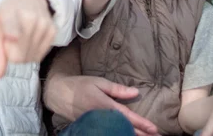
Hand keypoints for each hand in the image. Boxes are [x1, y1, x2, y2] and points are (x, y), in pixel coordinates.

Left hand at [0, 0, 55, 79]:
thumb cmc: (6, 16)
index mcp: (9, 13)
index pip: (13, 28)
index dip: (13, 32)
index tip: (13, 36)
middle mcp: (30, 18)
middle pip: (18, 57)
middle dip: (10, 54)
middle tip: (8, 41)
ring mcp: (44, 25)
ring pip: (29, 59)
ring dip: (21, 54)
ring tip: (19, 38)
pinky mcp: (53, 31)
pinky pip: (39, 57)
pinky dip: (32, 53)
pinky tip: (29, 40)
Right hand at [44, 74, 158, 135]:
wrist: (58, 94)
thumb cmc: (80, 85)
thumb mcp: (99, 82)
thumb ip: (117, 89)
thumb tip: (135, 92)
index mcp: (105, 105)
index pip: (127, 117)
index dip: (141, 124)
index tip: (154, 129)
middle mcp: (102, 118)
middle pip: (125, 129)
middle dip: (141, 134)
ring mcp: (97, 125)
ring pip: (117, 133)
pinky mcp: (92, 128)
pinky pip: (109, 133)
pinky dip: (120, 135)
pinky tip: (128, 135)